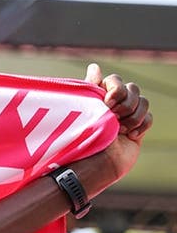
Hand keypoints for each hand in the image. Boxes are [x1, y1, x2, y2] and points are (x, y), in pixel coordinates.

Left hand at [85, 62, 151, 179]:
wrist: (96, 165)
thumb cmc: (83, 139)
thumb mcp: (84, 110)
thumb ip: (91, 88)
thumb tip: (94, 66)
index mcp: (97, 97)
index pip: (114, 79)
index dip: (114, 89)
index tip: (106, 103)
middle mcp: (112, 105)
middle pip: (132, 88)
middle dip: (125, 103)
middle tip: (114, 118)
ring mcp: (126, 116)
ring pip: (142, 101)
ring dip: (133, 116)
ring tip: (120, 130)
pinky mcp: (137, 128)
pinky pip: (149, 117)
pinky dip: (141, 125)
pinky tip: (129, 137)